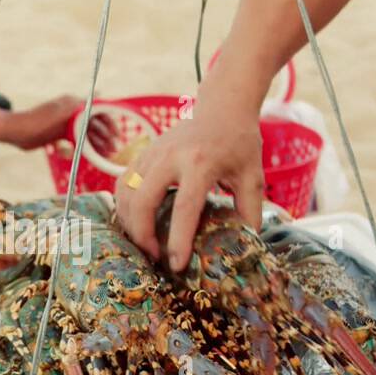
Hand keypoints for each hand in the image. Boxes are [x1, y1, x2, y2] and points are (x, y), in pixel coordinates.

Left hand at [0, 95, 116, 154]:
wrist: (15, 133)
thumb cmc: (36, 123)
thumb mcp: (60, 115)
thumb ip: (81, 106)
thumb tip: (100, 92)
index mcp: (72, 104)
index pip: (96, 112)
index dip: (108, 123)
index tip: (116, 136)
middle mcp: (70, 112)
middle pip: (93, 124)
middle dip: (104, 137)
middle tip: (112, 150)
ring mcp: (64, 124)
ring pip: (85, 134)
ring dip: (95, 144)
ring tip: (105, 155)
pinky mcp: (58, 134)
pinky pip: (75, 140)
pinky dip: (83, 147)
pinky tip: (90, 155)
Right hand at [115, 70, 265, 272]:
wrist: (222, 108)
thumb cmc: (239, 144)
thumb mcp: (252, 176)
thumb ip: (250, 211)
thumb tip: (246, 245)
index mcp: (200, 163)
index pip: (184, 208)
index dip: (178, 240)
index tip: (176, 265)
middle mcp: (170, 157)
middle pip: (143, 202)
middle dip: (143, 235)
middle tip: (155, 257)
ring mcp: (151, 153)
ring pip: (127, 194)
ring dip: (130, 224)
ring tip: (145, 243)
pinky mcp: (142, 154)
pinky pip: (122, 185)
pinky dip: (123, 208)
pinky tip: (134, 224)